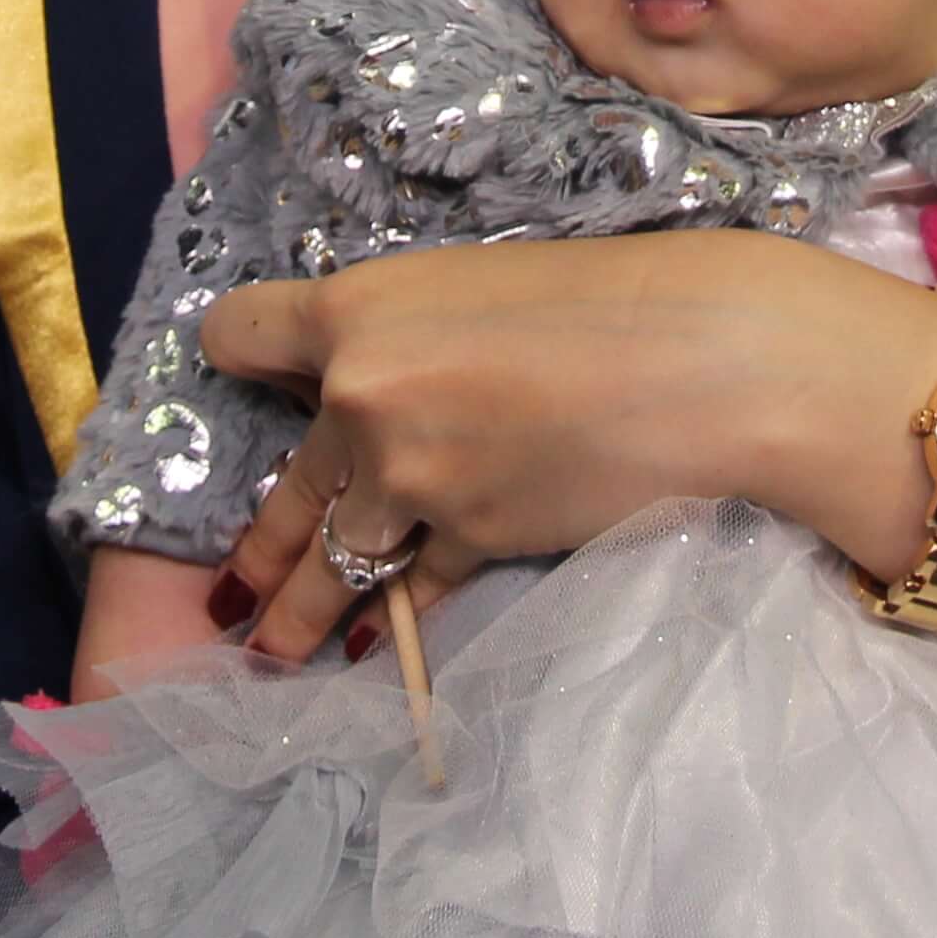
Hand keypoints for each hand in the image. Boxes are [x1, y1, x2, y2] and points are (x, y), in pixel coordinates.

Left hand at [192, 227, 927, 664]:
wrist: (702, 361)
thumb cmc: (607, 297)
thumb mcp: (476, 286)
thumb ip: (405, 336)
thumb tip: (371, 384)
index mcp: (353, 311)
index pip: (239, 335)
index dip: (242, 359)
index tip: (251, 385)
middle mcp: (357, 397)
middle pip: (283, 482)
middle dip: (259, 548)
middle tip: (234, 591)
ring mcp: (407, 478)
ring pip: (330, 559)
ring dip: (298, 613)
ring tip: (274, 651)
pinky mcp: (466, 536)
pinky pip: (411, 588)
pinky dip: (396, 619)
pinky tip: (372, 648)